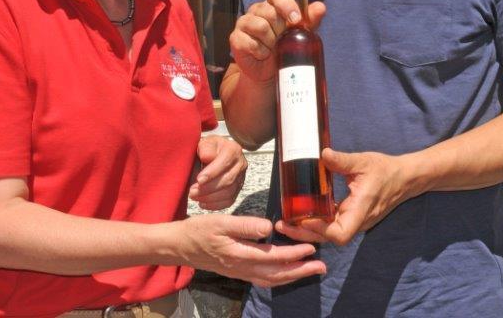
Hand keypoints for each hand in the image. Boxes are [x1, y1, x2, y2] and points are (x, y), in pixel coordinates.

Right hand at [177, 214, 324, 286]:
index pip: (274, 257)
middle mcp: (242, 268)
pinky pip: (263, 280)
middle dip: (302, 271)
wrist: (179, 246)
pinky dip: (279, 279)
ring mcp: (240, 273)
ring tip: (311, 271)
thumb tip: (268, 228)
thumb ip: (245, 225)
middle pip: (278, 274)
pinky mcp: (237, 273)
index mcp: (240, 254)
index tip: (312, 247)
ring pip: (272, 280)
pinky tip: (286, 274)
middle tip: (322, 267)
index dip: (295, 253)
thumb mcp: (220, 221)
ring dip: (293, 276)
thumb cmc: (199, 230)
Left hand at [190, 135, 246, 210]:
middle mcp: (241, 164)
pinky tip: (203, 203)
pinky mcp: (238, 190)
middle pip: (228, 180)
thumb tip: (206, 157)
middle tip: (192, 192)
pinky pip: (229, 201)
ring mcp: (241, 178)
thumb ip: (205, 148)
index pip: (225, 162)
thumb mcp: (204, 143)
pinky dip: (215, 205)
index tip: (199, 180)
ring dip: (210, 198)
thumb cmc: (207, 149)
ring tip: (195, 197)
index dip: (212, 172)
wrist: (214, 154)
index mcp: (233, 149)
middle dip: (208, 188)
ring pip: (229, 193)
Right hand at [228, 0, 326, 84]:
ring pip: (261, 26)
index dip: (286, 4)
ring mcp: (243, 23)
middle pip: (270, 12)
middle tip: (282, 40)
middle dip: (280, 29)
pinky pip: (251, 42)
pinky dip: (260, 51)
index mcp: (271, 5)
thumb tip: (321, 7)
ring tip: (272, 48)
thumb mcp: (301, 34)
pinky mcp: (236, 39)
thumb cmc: (284, 48)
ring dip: (270, 42)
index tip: (296, 19)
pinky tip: (262, 55)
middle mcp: (256, 11)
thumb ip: (310, 20)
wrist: (269, 71)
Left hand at [275, 148, 412, 245]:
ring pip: (329, 234)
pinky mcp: (352, 217)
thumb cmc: (385, 170)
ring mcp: (355, 221)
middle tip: (282, 224)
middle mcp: (358, 220)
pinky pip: (332, 226)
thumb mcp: (363, 162)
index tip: (303, 219)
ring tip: (286, 222)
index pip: (340, 233)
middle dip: (305, 233)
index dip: (320, 229)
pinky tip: (302, 216)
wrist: (404, 178)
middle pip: (329, 237)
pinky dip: (316, 224)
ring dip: (308, 230)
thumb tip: (322, 153)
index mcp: (361, 209)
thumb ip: (342, 161)